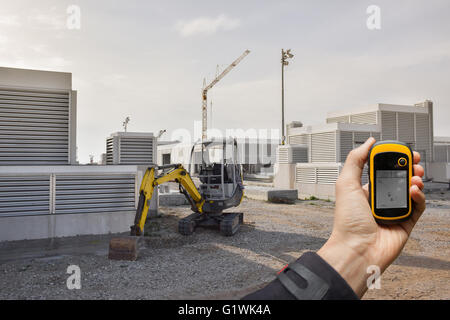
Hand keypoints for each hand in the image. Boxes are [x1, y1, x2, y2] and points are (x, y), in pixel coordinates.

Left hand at [317, 137, 425, 297]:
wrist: (356, 249)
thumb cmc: (347, 221)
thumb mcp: (346, 183)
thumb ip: (356, 160)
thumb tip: (368, 142)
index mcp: (364, 190)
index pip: (382, 170)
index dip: (392, 160)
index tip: (401, 151)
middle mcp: (379, 200)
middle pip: (399, 179)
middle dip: (409, 168)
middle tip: (414, 161)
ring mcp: (393, 212)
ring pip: (411, 191)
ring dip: (415, 180)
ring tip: (414, 176)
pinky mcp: (406, 223)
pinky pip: (417, 206)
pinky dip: (418, 196)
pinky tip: (413, 190)